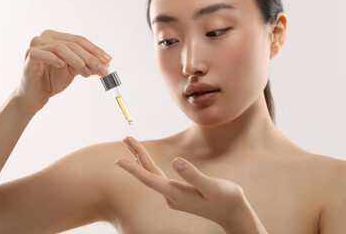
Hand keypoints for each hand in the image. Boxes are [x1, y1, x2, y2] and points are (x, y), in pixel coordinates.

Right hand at [15, 29, 111, 113]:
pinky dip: (54, 59)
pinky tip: (63, 65)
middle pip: (73, 44)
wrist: (36, 95)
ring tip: (87, 73)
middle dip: (90, 57)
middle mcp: (45, 38)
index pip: (79, 40)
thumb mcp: (74, 71)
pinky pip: (42, 54)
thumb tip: (106, 64)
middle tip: (103, 70)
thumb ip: (88, 65)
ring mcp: (35, 46)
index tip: (108, 60)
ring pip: (61, 48)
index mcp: (56, 37)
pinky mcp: (29, 57)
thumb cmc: (53, 80)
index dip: (95, 49)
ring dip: (77, 60)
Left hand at [115, 136, 247, 228]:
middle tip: (126, 138)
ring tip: (132, 145)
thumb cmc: (227, 200)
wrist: (234, 214)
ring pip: (153, 175)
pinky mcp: (179, 194)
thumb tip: (176, 161)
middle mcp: (171, 196)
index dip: (134, 169)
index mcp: (177, 194)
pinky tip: (147, 163)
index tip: (118, 161)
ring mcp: (174, 196)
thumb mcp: (213, 187)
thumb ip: (193, 175)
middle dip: (136, 155)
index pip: (150, 179)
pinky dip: (150, 167)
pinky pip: (159, 178)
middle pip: (148, 173)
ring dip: (142, 159)